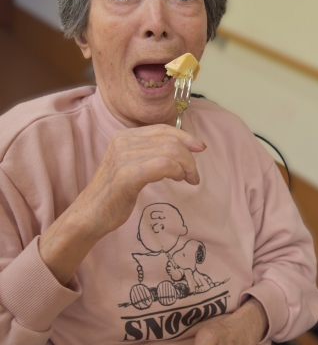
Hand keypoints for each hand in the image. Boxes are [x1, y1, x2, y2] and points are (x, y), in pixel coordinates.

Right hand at [78, 124, 205, 236]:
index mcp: (124, 136)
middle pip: (170, 140)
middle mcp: (123, 141)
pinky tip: (178, 180)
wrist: (90, 215)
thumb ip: (150, 153)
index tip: (200, 148)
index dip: (185, 136)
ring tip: (188, 179)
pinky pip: (163, 165)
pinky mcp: (128, 175)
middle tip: (194, 175)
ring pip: (170, 151)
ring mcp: (124, 157)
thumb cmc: (114, 194)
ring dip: (186, 166)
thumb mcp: (131, 166)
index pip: (163, 129)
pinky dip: (177, 171)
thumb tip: (182, 147)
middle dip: (189, 157)